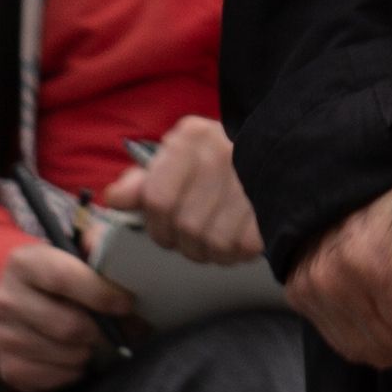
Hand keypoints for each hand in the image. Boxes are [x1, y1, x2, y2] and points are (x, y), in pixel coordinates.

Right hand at [0, 235, 137, 391]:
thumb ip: (96, 245)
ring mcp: (2, 336)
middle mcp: (5, 298)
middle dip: (100, 331)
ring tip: (91, 340)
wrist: (21, 303)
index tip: (126, 303)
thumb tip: (104, 245)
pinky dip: (73, 371)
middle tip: (114, 329)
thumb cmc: (59, 278)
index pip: (63, 278)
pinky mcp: (7, 368)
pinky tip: (73, 356)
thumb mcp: (75, 253)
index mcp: (23, 262)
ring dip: (88, 352)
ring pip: (65, 355)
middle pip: (67, 326)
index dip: (100, 293)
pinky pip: (54, 378)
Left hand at [122, 119, 260, 267]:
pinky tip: (239, 238)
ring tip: (217, 238)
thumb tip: (113, 199)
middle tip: (194, 237)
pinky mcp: (273, 205)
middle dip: (185, 242)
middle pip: (186, 226)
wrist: (278, 149)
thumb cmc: (218, 160)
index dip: (156, 226)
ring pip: (213, 242)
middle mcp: (221, 153)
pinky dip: (237, 252)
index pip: (157, 198)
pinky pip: (242, 247)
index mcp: (192, 138)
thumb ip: (143, 180)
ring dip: (211, 251)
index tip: (165, 230)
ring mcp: (250, 179)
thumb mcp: (179, 159)